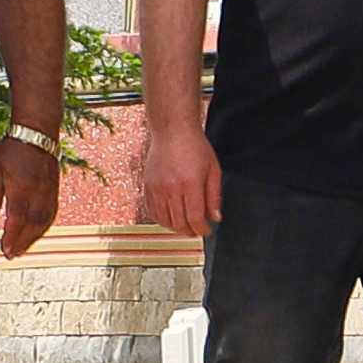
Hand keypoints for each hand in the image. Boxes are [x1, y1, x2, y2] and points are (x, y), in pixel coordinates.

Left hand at [0, 130, 60, 261]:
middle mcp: (38, 193)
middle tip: (13, 255)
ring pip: (44, 221)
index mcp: (21, 189)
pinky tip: (38, 231)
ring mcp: (48, 191)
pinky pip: (52, 212)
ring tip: (24, 247)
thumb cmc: (14, 147)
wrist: (37, 131)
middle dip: (22, 242)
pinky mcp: (54, 188)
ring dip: (34, 237)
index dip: (12, 238)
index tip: (6, 250)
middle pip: (32, 226)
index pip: (16, 220)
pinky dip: (44, 226)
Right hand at [138, 118, 220, 238]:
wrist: (172, 130)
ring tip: (185, 225)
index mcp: (190, 183)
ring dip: (175, 227)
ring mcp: (157, 188)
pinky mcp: (147, 186)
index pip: (195, 218)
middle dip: (190, 231)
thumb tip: (215, 217)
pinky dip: (162, 219)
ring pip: (164, 220)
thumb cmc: (195, 146)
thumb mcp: (213, 170)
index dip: (201, 230)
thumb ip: (214, 196)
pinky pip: (152, 212)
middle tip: (196, 230)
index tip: (206, 231)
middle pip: (179, 223)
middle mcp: (171, 188)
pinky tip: (171, 217)